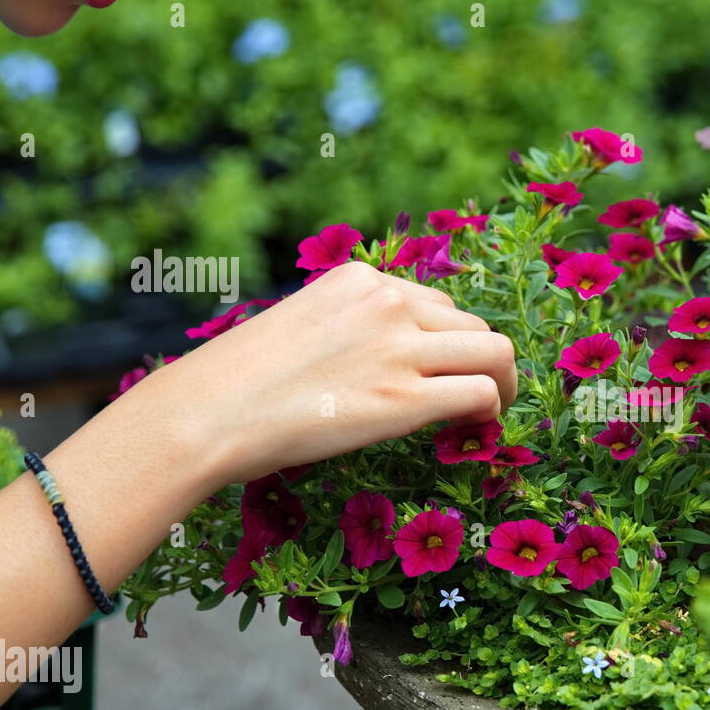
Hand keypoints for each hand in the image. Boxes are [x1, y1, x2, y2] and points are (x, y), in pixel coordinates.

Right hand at [132, 261, 517, 487]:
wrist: (207, 414)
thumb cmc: (240, 382)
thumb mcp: (302, 324)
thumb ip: (351, 327)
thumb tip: (385, 357)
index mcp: (361, 280)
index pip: (435, 302)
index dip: (448, 342)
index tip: (444, 371)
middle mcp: (388, 302)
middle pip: (473, 324)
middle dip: (484, 360)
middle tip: (482, 397)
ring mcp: (399, 349)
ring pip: (493, 353)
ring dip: (503, 384)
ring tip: (492, 413)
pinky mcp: (404, 401)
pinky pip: (481, 393)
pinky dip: (493, 410)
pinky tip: (477, 429)